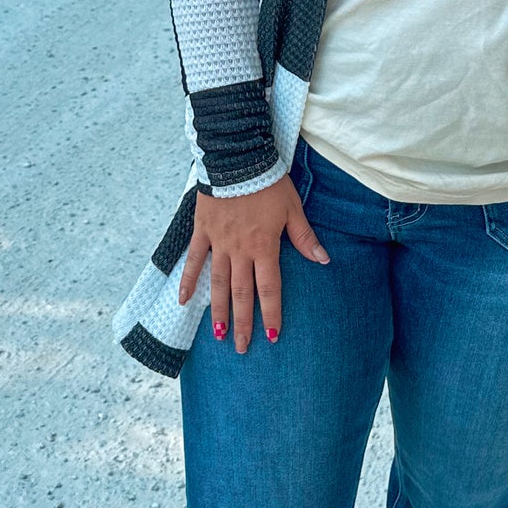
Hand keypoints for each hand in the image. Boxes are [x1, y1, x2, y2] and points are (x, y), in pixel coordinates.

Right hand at [177, 174, 328, 352]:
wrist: (237, 159)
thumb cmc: (269, 183)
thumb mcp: (293, 208)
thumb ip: (304, 237)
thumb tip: (323, 259)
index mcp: (264, 246)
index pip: (269, 288)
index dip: (271, 314)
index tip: (272, 337)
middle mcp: (240, 251)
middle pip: (242, 294)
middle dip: (243, 323)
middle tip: (241, 348)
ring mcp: (218, 243)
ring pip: (218, 284)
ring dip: (218, 311)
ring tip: (218, 336)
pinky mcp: (202, 232)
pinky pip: (193, 260)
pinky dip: (189, 281)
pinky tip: (185, 301)